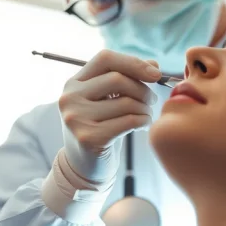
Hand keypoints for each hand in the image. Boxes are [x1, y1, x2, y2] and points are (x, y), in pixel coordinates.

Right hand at [58, 50, 160, 182]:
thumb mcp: (108, 99)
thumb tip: (154, 65)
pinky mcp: (89, 137)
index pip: (105, 58)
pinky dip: (143, 120)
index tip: (156, 74)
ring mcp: (77, 118)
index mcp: (74, 83)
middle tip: (151, 100)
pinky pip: (128, 121)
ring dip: (145, 108)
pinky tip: (142, 125)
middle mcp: (70, 98)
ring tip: (145, 114)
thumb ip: (127, 78)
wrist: (85, 166)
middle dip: (142, 89)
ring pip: (126, 102)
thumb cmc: (101, 126)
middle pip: (117, 79)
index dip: (133, 62)